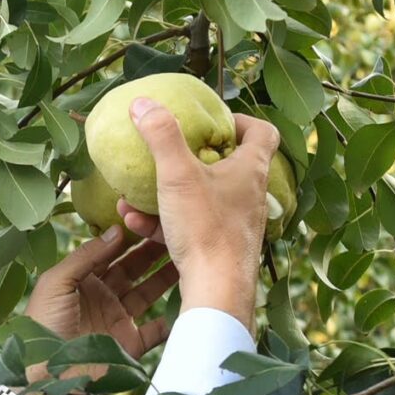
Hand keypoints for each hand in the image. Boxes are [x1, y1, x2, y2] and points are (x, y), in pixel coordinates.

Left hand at [20, 227, 181, 394]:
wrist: (46, 380)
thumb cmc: (42, 327)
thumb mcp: (56, 283)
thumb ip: (85, 256)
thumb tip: (116, 230)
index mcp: (82, 280)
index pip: (109, 252)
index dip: (128, 236)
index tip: (149, 216)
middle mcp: (102, 297)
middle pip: (133, 269)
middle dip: (152, 251)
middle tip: (174, 231)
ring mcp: (118, 321)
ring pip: (148, 293)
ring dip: (166, 277)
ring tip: (187, 256)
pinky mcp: (130, 346)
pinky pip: (157, 330)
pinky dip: (172, 317)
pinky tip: (189, 299)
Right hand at [115, 102, 276, 331]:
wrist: (217, 291)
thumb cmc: (207, 229)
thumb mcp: (179, 176)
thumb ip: (161, 136)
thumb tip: (143, 103)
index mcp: (250, 170)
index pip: (262, 132)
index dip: (241, 120)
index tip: (213, 119)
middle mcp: (249, 195)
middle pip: (228, 165)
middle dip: (194, 156)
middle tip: (171, 151)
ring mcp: (235, 223)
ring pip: (201, 198)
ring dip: (167, 192)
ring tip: (133, 192)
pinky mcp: (218, 248)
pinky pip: (189, 225)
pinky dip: (163, 220)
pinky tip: (132, 219)